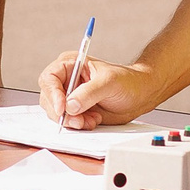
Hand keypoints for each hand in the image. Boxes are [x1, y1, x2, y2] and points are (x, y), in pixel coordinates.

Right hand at [36, 51, 164, 129]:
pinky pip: (67, 121)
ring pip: (56, 112)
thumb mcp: (109, 82)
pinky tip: (93, 121)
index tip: (62, 108)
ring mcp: (69, 96)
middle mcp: (66, 80)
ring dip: (71, 121)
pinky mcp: (75, 110)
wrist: (140, 95)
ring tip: (91, 120)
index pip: (49, 78)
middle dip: (62, 112)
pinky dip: (77, 125)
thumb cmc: (128, 81)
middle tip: (79, 120)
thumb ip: (89, 93)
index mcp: (70, 64)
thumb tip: (70, 105)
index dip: (52, 94)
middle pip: (49, 98)